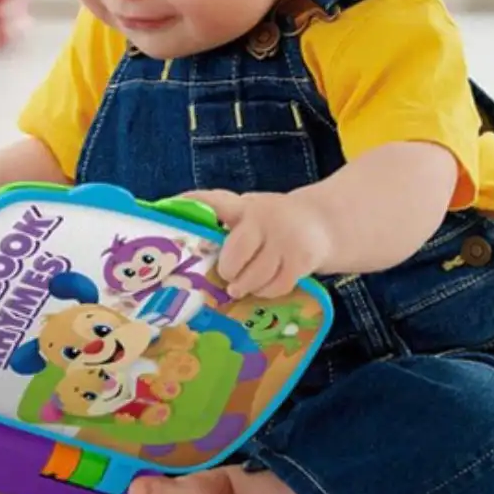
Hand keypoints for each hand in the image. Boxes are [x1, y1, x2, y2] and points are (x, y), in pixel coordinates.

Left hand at [183, 190, 331, 299]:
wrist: (322, 223)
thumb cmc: (273, 223)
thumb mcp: (249, 213)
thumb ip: (224, 223)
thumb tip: (186, 241)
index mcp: (244, 207)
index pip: (215, 202)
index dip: (192, 204)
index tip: (170, 207)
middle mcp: (263, 218)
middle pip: (234, 255)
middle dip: (227, 270)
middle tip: (227, 274)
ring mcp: (284, 239)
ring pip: (253, 277)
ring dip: (245, 286)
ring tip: (242, 285)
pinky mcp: (301, 259)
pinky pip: (275, 286)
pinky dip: (265, 291)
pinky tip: (263, 286)